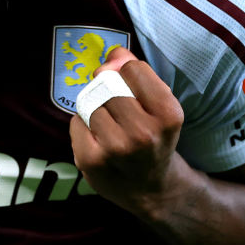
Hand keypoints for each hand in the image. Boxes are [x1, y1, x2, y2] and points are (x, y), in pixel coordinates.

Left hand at [69, 47, 184, 213]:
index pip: (133, 68)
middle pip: (107, 83)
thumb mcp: (160, 106)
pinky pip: (76, 120)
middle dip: (108, 87)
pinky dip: (84, 124)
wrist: (153, 190)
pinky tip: (99, 139)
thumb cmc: (155, 137)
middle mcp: (143, 133)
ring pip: (90, 102)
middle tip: (117, 104)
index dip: (128, 72)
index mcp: (167, 115)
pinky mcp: (90, 160)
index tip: (132, 85)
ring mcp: (114, 149)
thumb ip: (138, 74)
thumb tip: (114, 54)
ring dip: (96, 107)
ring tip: (111, 124)